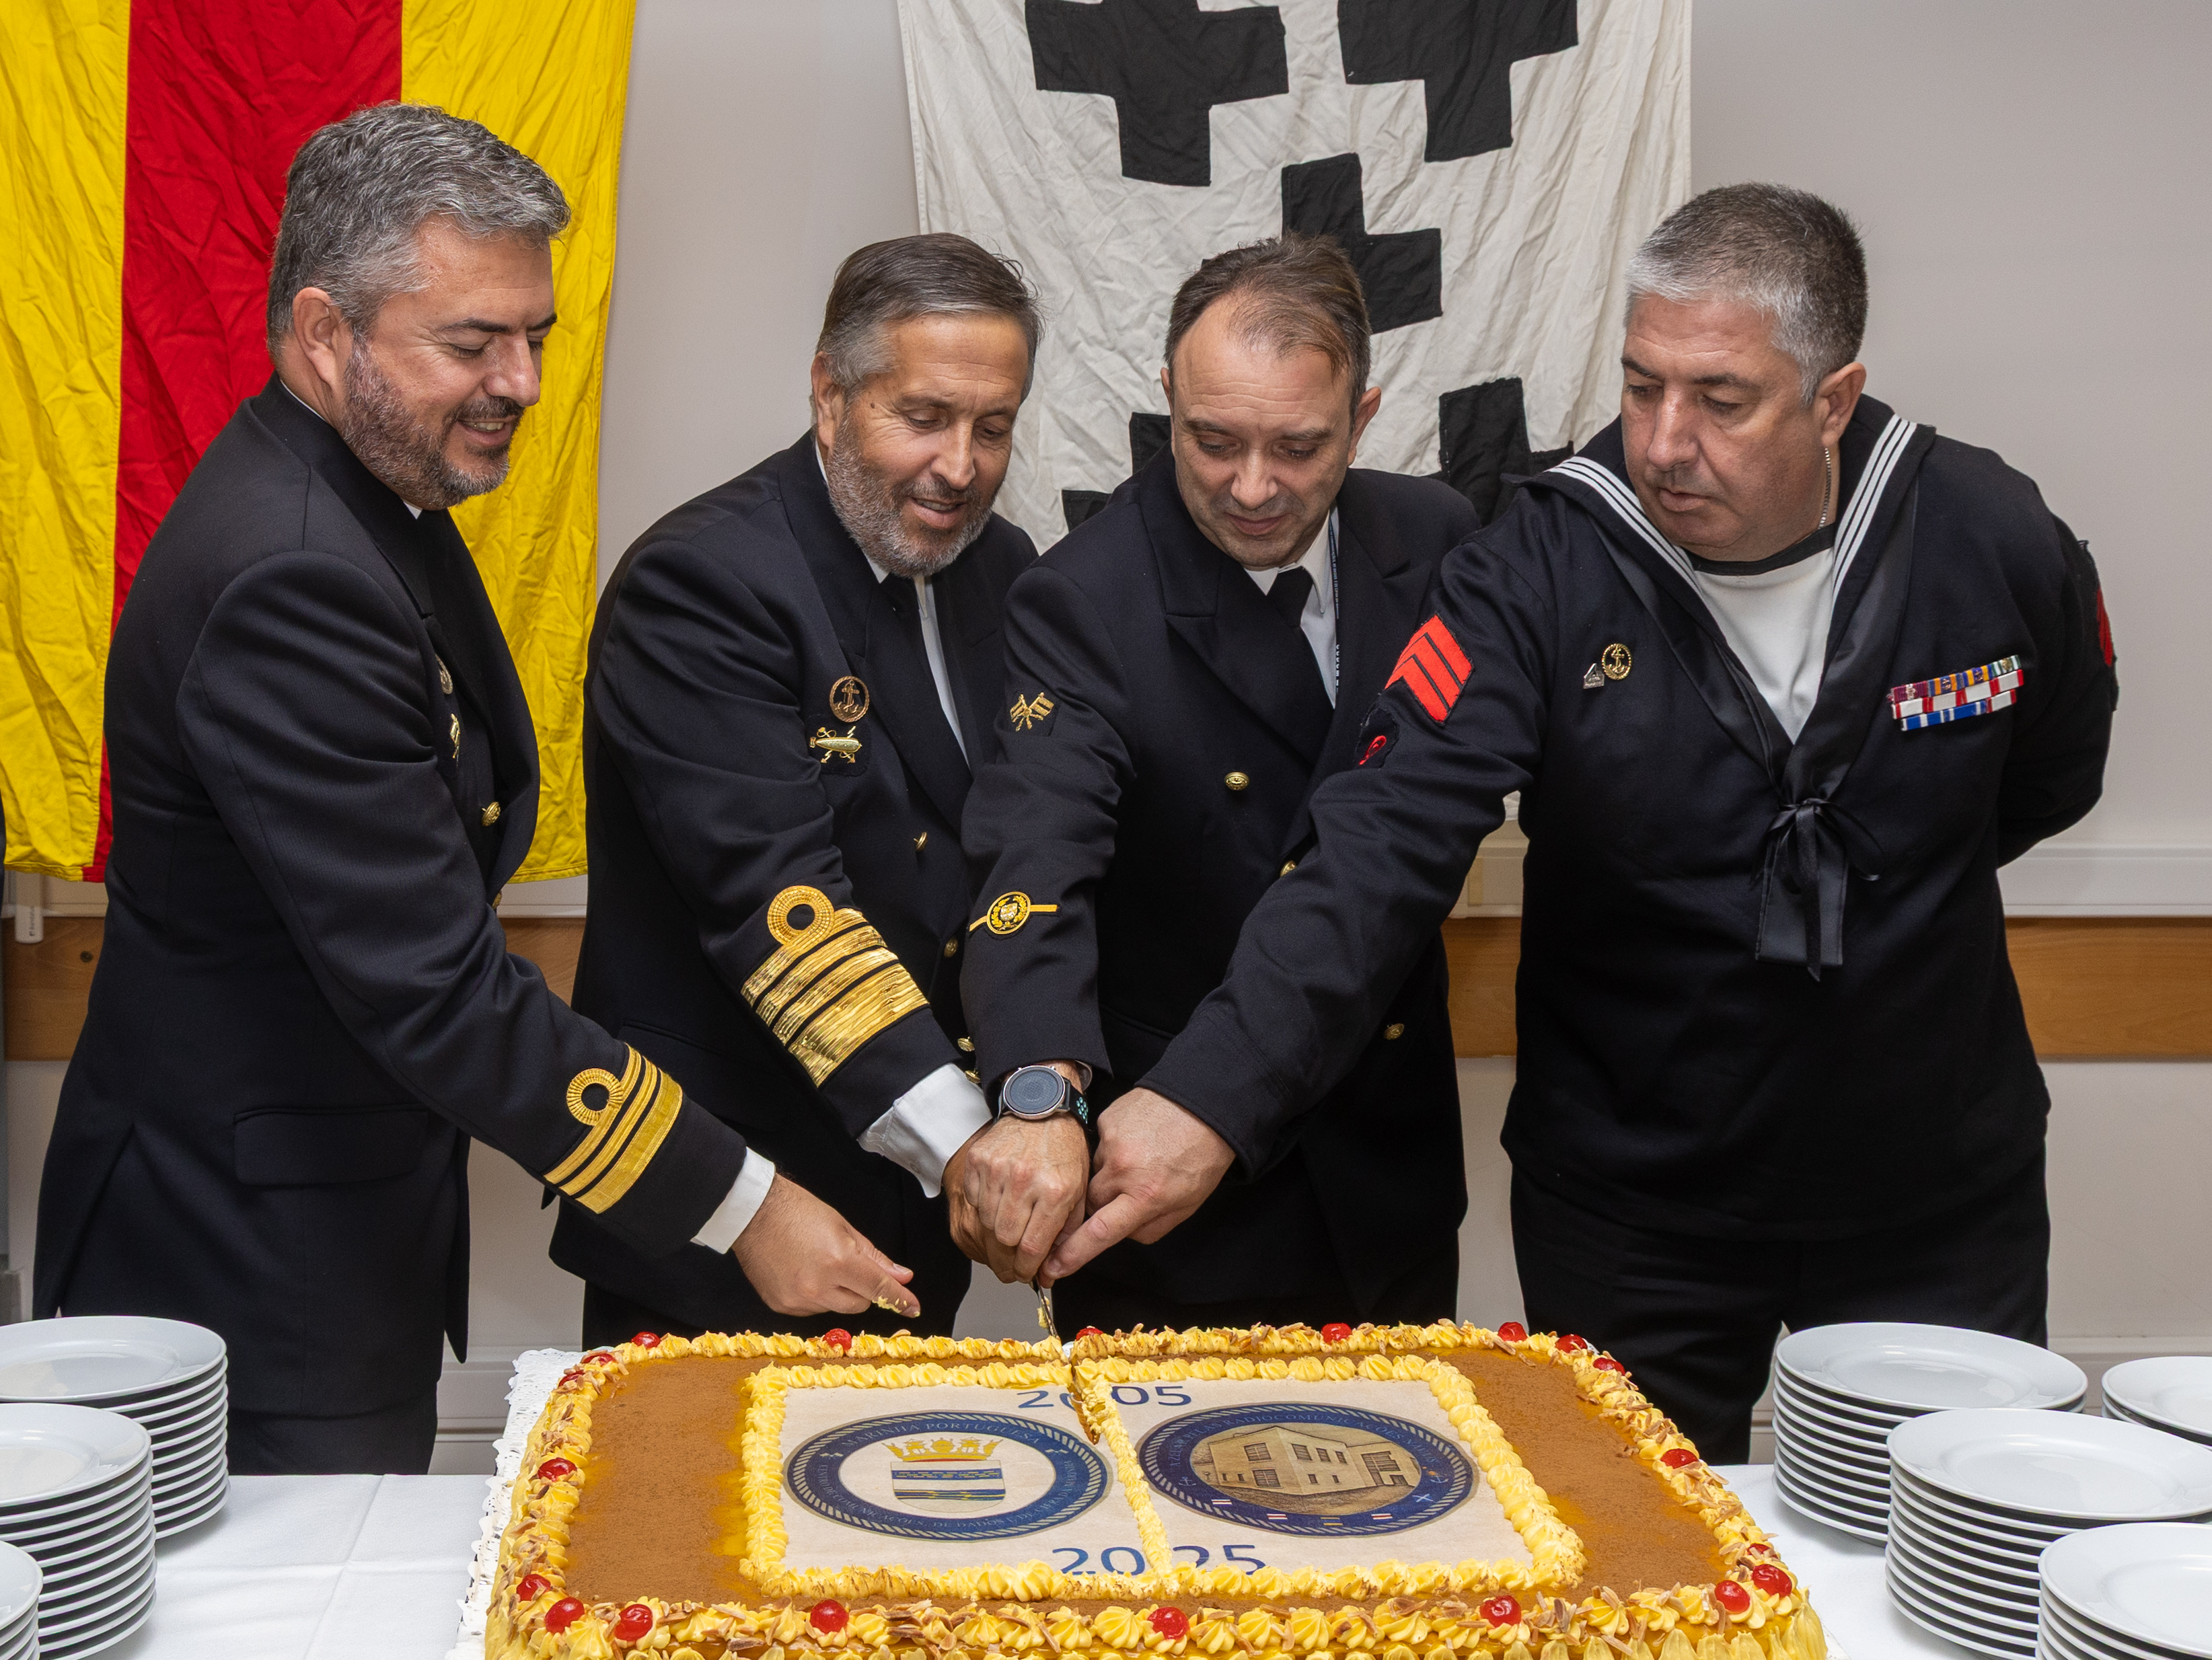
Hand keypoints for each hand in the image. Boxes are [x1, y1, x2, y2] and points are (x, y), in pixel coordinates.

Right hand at [732, 1173, 919, 1317]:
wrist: (753, 1213)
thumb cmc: (800, 1211)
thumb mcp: (844, 1228)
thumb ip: (875, 1257)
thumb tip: (902, 1277)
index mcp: (838, 1262)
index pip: (879, 1289)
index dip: (900, 1299)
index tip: (913, 1307)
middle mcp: (818, 1288)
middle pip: (859, 1304)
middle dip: (863, 1289)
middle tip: (850, 1266)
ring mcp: (798, 1301)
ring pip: (835, 1308)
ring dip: (838, 1293)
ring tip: (820, 1264)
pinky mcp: (781, 1306)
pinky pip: (811, 1310)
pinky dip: (816, 1297)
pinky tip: (803, 1274)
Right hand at [944, 1110, 1089, 1285]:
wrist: (1042, 1107)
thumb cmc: (1065, 1149)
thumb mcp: (1079, 1191)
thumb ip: (1067, 1234)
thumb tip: (1049, 1272)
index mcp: (1055, 1190)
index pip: (1032, 1247)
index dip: (1026, 1270)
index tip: (1026, 1275)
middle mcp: (1024, 1180)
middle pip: (1003, 1241)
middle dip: (1007, 1261)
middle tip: (1012, 1266)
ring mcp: (996, 1170)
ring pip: (984, 1225)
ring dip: (993, 1239)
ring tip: (1004, 1239)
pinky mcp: (978, 1162)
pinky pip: (972, 1203)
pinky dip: (980, 1213)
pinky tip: (994, 1210)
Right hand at [1043, 1087, 1233, 1279]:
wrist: (1205, 1102)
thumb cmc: (1202, 1156)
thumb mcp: (1187, 1205)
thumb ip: (1150, 1228)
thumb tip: (1119, 1235)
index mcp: (1146, 1195)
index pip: (1100, 1232)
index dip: (1073, 1253)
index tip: (1053, 1267)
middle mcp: (1123, 1169)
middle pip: (1090, 1203)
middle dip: (1103, 1206)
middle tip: (1128, 1195)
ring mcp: (1111, 1141)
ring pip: (1094, 1174)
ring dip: (1110, 1175)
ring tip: (1140, 1161)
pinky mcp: (1106, 1120)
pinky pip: (1099, 1146)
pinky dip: (1114, 1149)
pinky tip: (1137, 1141)